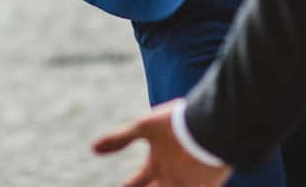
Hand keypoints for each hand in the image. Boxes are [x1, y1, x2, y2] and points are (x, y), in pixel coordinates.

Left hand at [92, 101, 231, 186]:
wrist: (213, 126)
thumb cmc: (177, 124)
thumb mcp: (143, 127)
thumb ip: (119, 139)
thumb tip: (92, 149)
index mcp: (156, 168)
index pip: (136, 183)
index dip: (129, 184)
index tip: (125, 185)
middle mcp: (172, 182)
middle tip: (151, 182)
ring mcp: (192, 185)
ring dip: (171, 185)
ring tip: (169, 181)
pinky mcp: (212, 183)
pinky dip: (195, 184)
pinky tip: (196, 181)